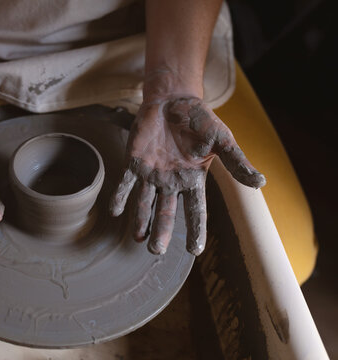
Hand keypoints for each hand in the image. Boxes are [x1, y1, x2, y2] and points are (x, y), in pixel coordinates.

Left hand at [110, 96, 265, 255]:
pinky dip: (120, 196)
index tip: (195, 250)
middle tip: (156, 251)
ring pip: (144, 202)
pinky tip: (115, 211)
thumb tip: (261, 183)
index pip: (196, 210)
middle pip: (165, 213)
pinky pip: (125, 182)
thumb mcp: (222, 140)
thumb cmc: (200, 120)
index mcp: (192, 180)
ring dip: (140, 220)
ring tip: (138, 239)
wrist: (174, 99)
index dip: (196, 230)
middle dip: (160, 232)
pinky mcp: (134, 162)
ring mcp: (151, 174)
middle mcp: (170, 182)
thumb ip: (236, 162)